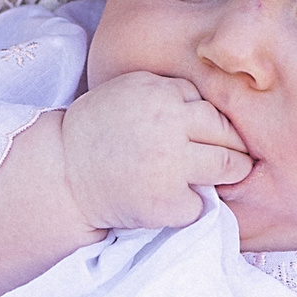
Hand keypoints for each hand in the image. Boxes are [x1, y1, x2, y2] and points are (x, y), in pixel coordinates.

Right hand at [60, 69, 250, 231]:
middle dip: (234, 146)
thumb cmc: (96, 131)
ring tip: (217, 177)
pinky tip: (174, 200)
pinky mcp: (167, 203)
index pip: (209, 106)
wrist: (63, 175)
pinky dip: (193, 205)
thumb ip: (168, 93)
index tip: (205, 136)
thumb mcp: (128, 91)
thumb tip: (214, 108)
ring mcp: (170, 166)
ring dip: (230, 173)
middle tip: (232, 157)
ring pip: (227, 167)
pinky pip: (202, 203)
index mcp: (160, 95)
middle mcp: (169, 127)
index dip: (210, 123)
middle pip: (228, 133)